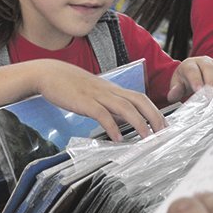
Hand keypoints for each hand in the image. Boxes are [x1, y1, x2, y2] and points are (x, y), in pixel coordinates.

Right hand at [35, 60, 165, 140]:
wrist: (48, 73)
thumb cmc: (70, 85)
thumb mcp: (95, 95)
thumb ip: (110, 107)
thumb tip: (124, 122)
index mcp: (113, 89)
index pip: (140, 98)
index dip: (154, 110)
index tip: (163, 125)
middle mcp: (109, 90)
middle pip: (139, 100)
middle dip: (154, 116)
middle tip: (163, 133)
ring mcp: (97, 95)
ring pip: (125, 107)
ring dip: (139, 123)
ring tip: (147, 138)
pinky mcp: (84, 101)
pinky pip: (102, 114)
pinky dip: (112, 126)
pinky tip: (117, 139)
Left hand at [167, 57, 212, 101]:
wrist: (193, 76)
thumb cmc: (185, 80)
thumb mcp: (177, 85)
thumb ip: (175, 90)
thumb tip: (173, 95)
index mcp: (189, 64)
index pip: (192, 70)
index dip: (196, 80)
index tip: (199, 90)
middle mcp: (204, 61)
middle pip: (209, 69)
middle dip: (211, 83)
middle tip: (211, 98)